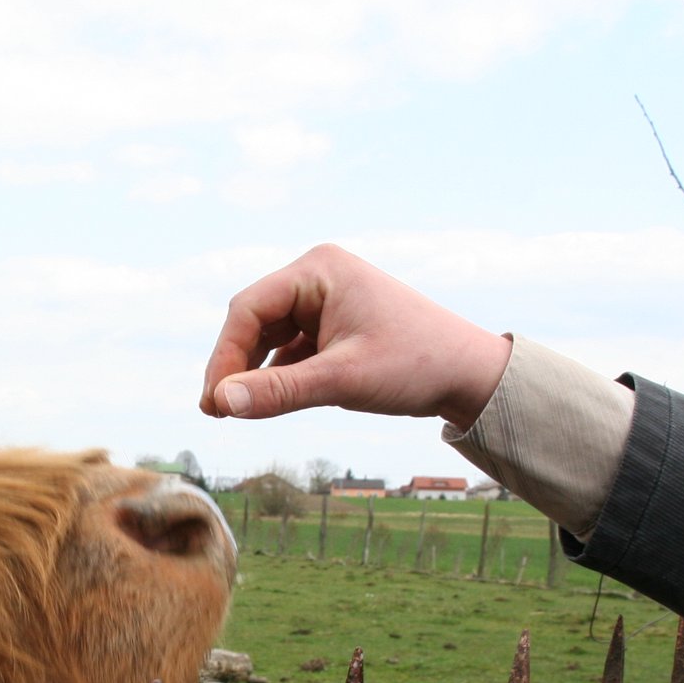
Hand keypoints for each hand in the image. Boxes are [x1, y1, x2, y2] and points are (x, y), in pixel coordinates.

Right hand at [200, 244, 512, 428]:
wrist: (470, 374)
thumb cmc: (415, 365)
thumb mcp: (342, 380)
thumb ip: (279, 391)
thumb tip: (221, 403)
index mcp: (318, 269)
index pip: (248, 309)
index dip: (224, 357)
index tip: (213, 403)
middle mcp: (317, 276)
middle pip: (253, 321)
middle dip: (234, 366)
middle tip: (217, 413)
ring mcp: (324, 300)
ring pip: (267, 336)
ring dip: (251, 372)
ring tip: (233, 412)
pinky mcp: (332, 325)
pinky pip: (288, 348)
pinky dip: (274, 374)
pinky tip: (265, 402)